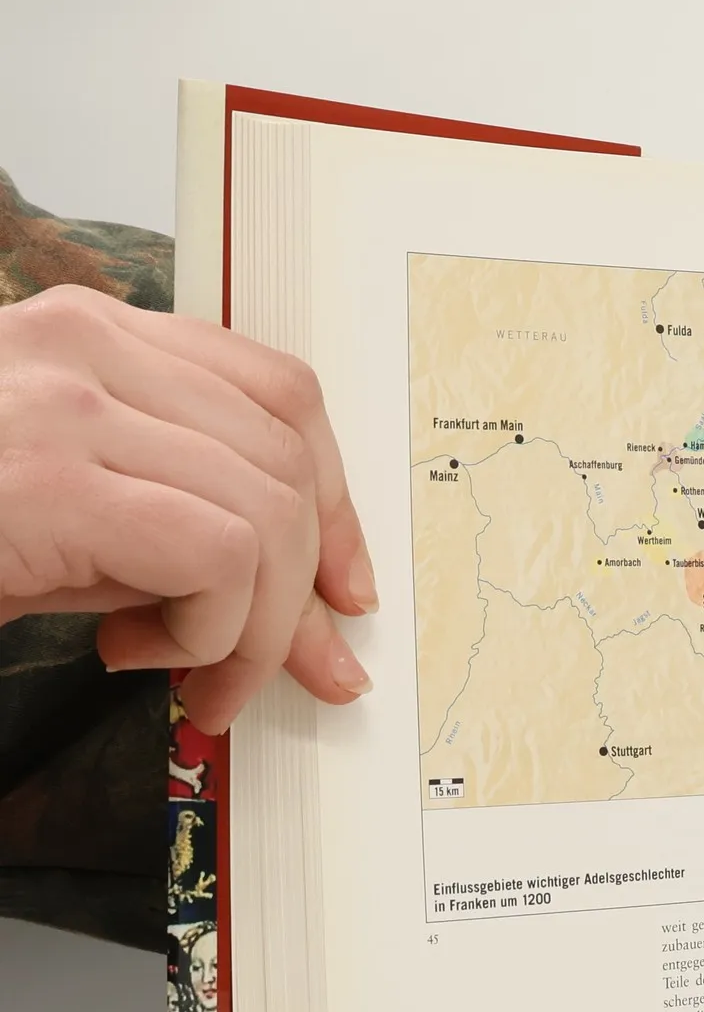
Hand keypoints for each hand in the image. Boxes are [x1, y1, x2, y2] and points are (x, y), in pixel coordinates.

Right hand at [0, 283, 374, 734]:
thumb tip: (316, 621)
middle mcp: (83, 341)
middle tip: (275, 669)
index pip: (278, 392)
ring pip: (269, 515)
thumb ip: (182, 535)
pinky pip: (222, 556)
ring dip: (255, 629)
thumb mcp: (76, 522)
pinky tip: (141, 657)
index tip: (343, 589)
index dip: (336, 498)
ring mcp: (67, 401)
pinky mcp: (52, 476)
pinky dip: (213, 632)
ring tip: (190, 677)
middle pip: (288, 459)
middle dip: (308, 588)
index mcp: (92, 334)